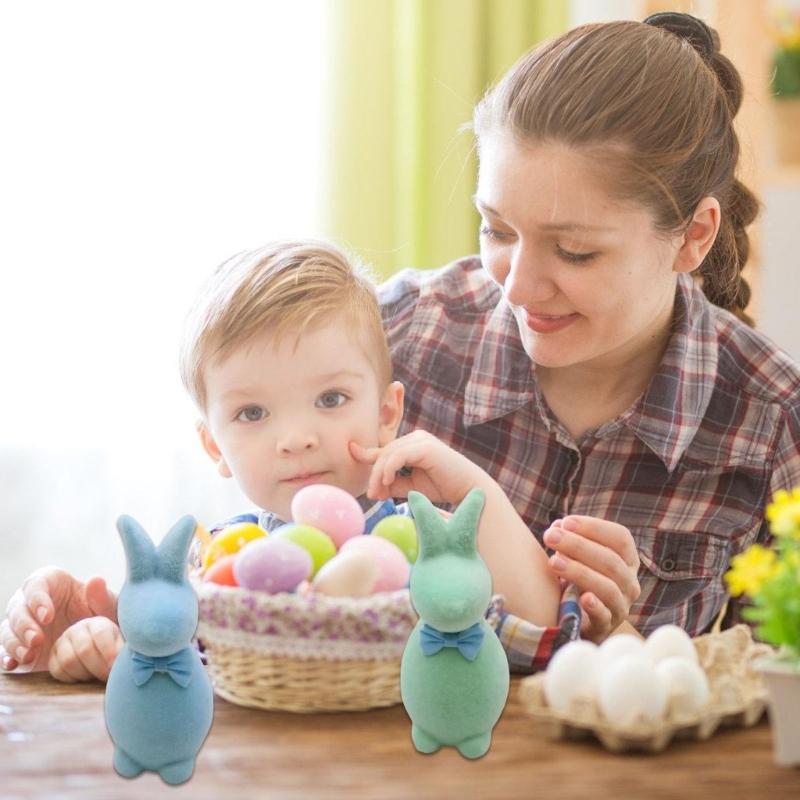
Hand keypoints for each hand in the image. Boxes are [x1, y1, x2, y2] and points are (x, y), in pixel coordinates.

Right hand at [1, 567, 117, 672]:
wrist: (97, 639)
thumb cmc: (100, 613)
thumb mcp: (106, 605)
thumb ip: (101, 595)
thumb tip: (96, 580)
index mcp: (49, 582)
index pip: (35, 586)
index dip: (37, 600)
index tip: (48, 616)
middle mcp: (29, 600)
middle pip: (17, 609)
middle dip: (24, 625)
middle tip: (38, 640)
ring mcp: (21, 623)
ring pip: (7, 630)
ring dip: (15, 643)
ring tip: (29, 654)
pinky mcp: (18, 645)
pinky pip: (4, 650)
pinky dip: (7, 656)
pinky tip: (14, 664)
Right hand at [48, 616, 122, 682]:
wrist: (106, 658)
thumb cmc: (119, 650)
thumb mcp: (127, 642)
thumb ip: (126, 645)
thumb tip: (121, 648)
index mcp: (99, 623)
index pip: (100, 634)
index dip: (109, 652)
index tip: (115, 666)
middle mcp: (78, 629)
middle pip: (84, 649)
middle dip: (98, 668)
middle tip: (108, 677)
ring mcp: (63, 642)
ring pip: (69, 661)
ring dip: (85, 674)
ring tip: (97, 677)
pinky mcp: (53, 658)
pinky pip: (57, 671)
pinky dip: (71, 678)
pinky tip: (84, 679)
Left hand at [349, 430, 489, 504]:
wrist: (469, 489)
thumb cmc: (442, 487)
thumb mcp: (411, 487)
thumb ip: (393, 485)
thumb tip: (373, 491)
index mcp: (412, 444)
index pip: (385, 450)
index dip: (367, 454)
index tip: (351, 453)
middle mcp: (416, 438)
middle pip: (385, 453)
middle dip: (374, 475)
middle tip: (371, 495)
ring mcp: (421, 440)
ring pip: (389, 454)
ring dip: (379, 474)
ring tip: (377, 492)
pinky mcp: (425, 446)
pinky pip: (399, 455)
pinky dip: (390, 468)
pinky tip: (387, 480)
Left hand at [543, 516, 640, 642]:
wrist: (580, 620)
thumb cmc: (579, 579)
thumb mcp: (578, 557)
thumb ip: (569, 538)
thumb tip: (559, 526)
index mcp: (627, 560)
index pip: (620, 538)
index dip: (594, 527)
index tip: (565, 522)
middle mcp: (630, 582)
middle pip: (611, 560)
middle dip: (578, 545)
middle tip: (551, 536)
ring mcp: (621, 606)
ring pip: (608, 587)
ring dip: (579, 571)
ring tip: (553, 562)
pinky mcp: (607, 626)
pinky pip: (604, 616)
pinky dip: (594, 606)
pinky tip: (581, 597)